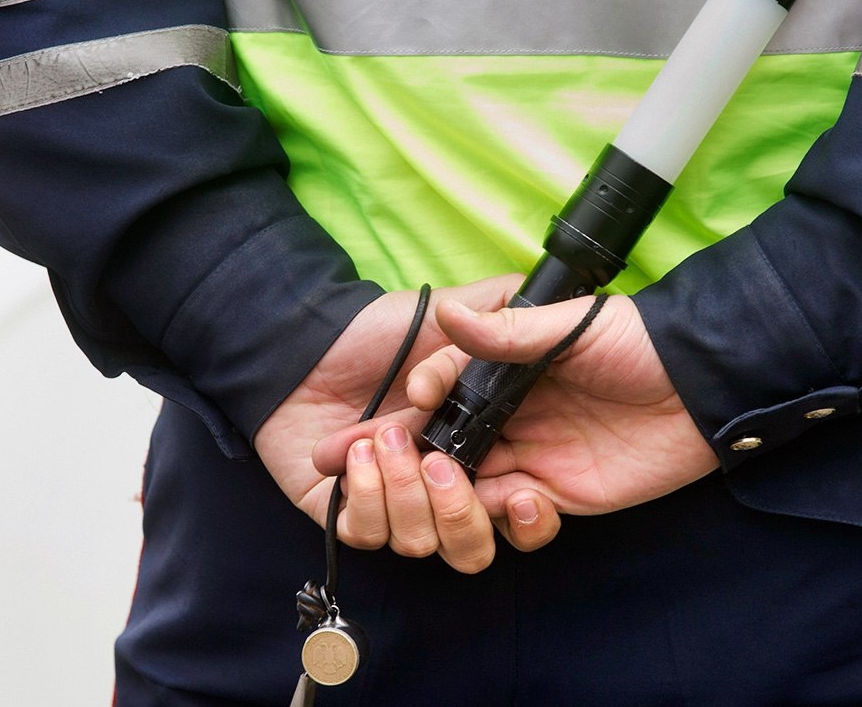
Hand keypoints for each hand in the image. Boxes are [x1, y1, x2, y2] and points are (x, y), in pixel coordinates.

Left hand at [254, 277, 558, 572]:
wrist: (311, 341)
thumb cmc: (383, 330)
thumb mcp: (452, 317)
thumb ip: (505, 314)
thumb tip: (551, 311)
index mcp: (479, 454)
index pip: (519, 514)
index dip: (530, 519)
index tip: (525, 496)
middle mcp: (440, 490)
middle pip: (472, 549)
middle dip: (460, 516)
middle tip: (441, 464)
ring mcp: (395, 506)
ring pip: (420, 544)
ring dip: (405, 493)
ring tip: (386, 438)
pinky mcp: (348, 512)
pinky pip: (368, 535)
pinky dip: (365, 497)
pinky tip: (357, 454)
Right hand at [406, 294, 718, 516]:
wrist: (706, 389)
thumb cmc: (642, 344)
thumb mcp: (574, 327)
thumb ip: (509, 331)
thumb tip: (447, 315)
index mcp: (511, 371)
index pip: (447, 387)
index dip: (417, 400)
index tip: (399, 408)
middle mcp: (515, 414)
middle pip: (447, 441)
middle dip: (412, 456)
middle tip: (386, 466)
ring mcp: (537, 456)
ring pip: (472, 485)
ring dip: (453, 493)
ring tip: (453, 487)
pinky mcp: (563, 494)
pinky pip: (517, 516)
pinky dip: (509, 517)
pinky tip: (526, 499)